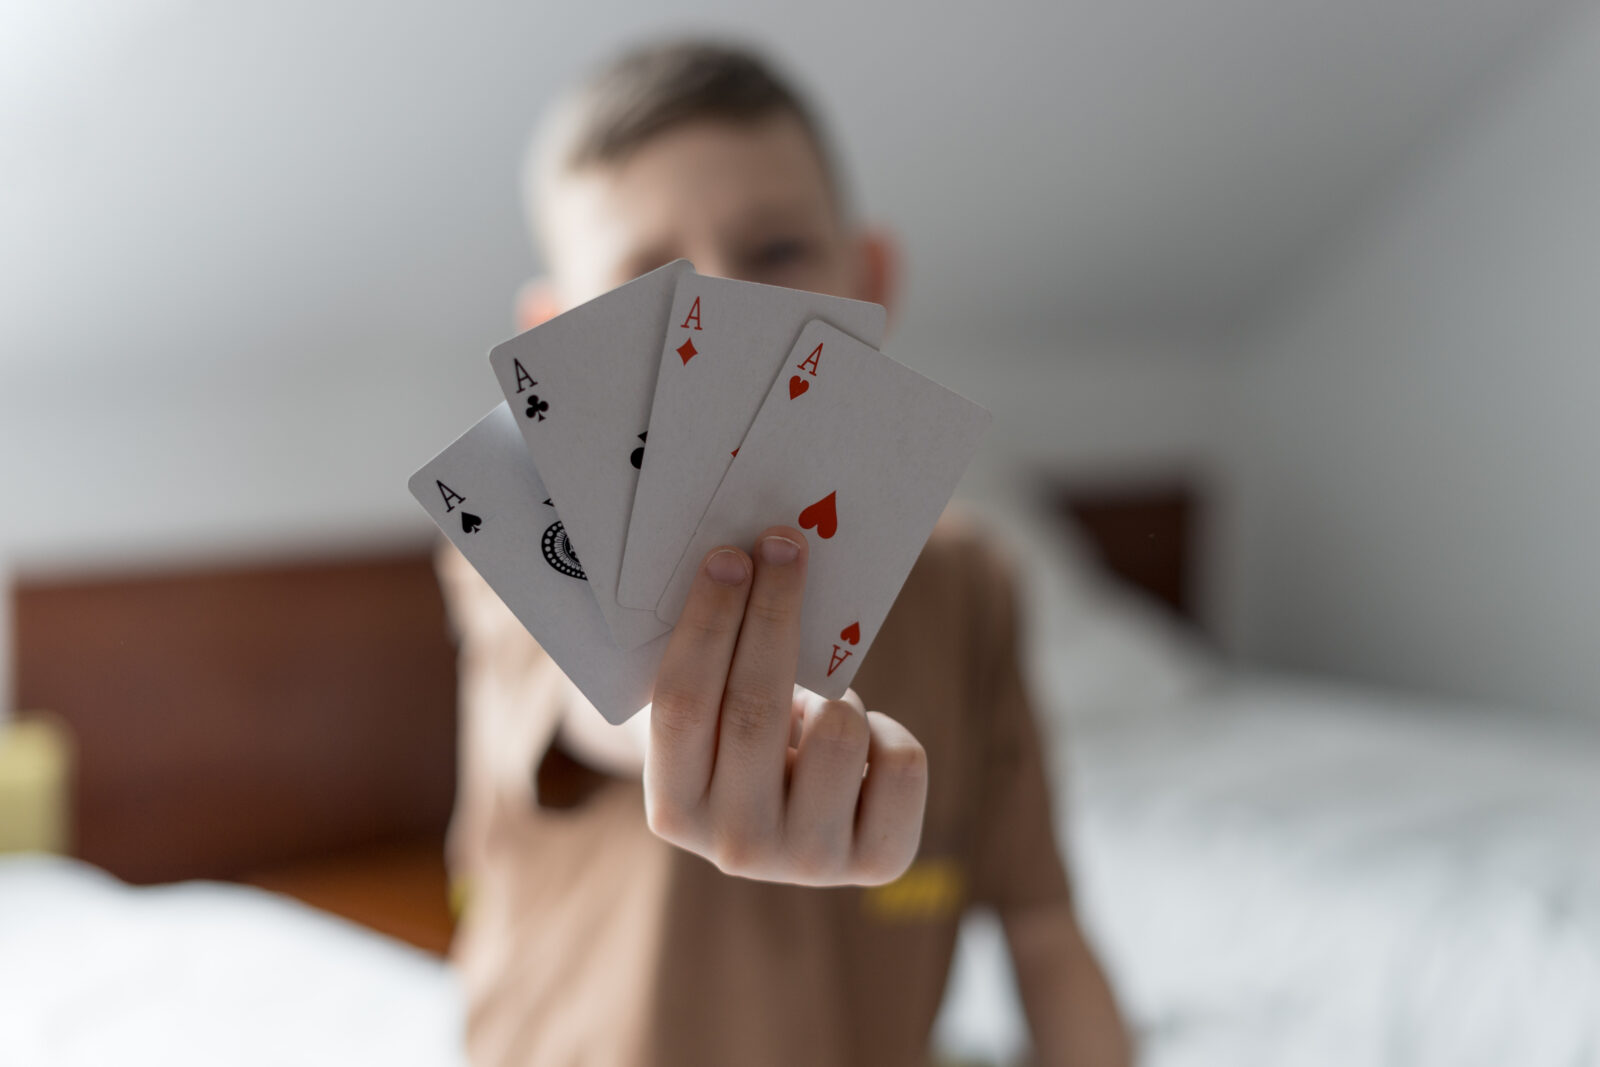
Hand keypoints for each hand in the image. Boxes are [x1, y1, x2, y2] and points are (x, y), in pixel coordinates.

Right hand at [643, 525, 927, 885]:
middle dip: (772, 612)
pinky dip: (888, 729)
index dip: (706, 624)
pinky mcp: (878, 862)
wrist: (795, 821)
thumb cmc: (741, 742)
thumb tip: (755, 557)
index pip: (681, 706)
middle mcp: (734, 848)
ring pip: (838, 730)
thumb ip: (714, 661)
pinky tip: (861, 743)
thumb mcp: (712, 716)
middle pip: (753, 710)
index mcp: (671, 809)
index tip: (730, 555)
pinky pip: (900, 760)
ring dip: (836, 689)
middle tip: (785, 544)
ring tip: (822, 701)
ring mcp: (808, 861)